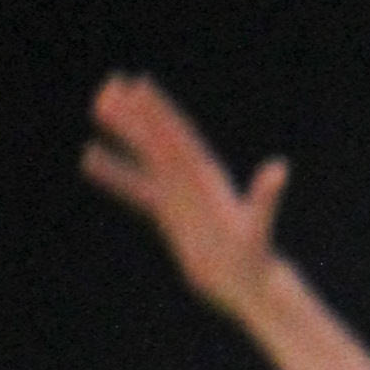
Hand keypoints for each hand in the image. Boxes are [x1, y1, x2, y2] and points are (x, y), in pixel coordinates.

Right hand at [82, 75, 288, 317]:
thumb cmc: (253, 261)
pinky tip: (90, 157)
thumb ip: (264, 199)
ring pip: (144, 156)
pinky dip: (114, 173)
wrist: (244, 286)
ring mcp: (178, 193)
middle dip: (135, 112)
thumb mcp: (257, 230)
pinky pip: (134, 188)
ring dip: (123, 131)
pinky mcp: (167, 212)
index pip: (178, 138)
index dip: (159, 113)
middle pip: (157, 139)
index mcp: (208, 177)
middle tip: (110, 83)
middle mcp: (192, 178)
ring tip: (98, 105)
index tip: (139, 85)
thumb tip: (279, 169)